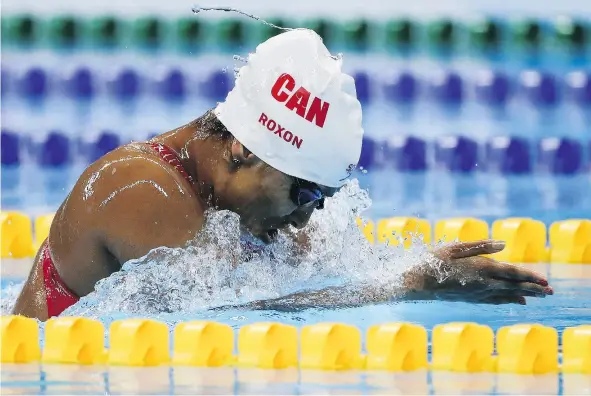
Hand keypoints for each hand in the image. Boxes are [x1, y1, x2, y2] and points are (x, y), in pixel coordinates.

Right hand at [403, 240, 552, 304]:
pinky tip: (517, 301)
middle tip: (551, 292)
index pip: (512, 273)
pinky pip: (495, 300)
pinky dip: (509, 300)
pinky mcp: (471, 298)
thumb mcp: (456, 247)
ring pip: (507, 294)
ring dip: (525, 294)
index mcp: (481, 267)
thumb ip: (481, 246)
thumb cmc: (434, 261)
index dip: (530, 276)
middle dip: (533, 288)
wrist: (418, 283)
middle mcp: (483, 283)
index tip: (545, 281)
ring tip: (539, 296)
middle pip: (513, 286)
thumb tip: (503, 245)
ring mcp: (477, 293)